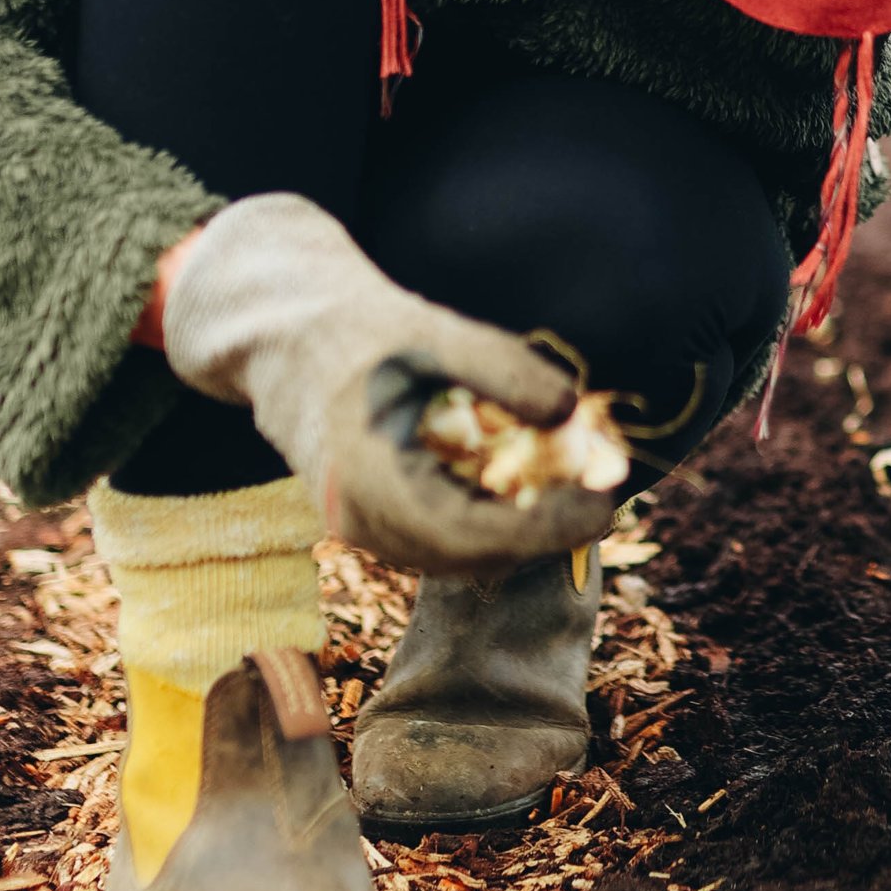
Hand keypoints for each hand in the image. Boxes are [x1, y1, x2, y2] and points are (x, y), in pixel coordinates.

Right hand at [159, 194, 621, 574]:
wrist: (287, 340)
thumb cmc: (361, 330)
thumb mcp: (435, 333)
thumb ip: (504, 370)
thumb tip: (571, 413)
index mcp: (370, 477)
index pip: (473, 534)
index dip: (547, 528)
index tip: (604, 504)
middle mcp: (360, 520)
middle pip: (473, 558)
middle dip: (545, 534)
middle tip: (601, 493)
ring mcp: (363, 530)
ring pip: (460, 560)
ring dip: (522, 534)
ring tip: (573, 489)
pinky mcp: (373, 525)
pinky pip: (443, 546)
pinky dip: (492, 526)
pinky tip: (526, 488)